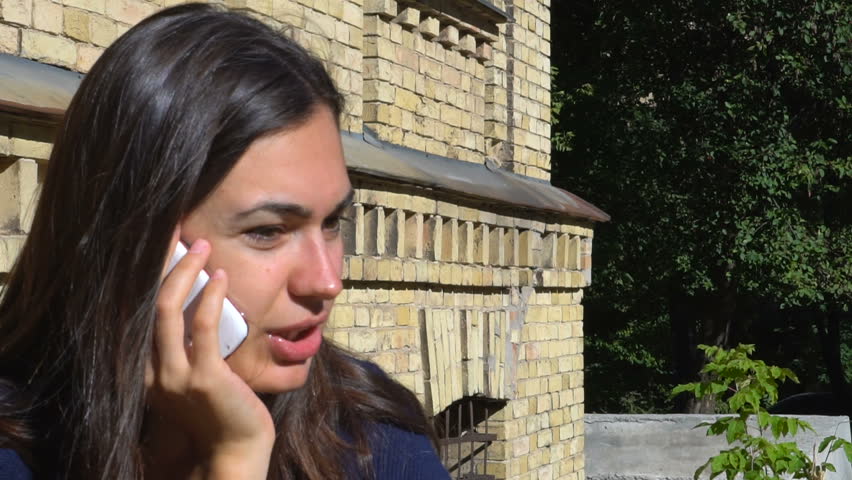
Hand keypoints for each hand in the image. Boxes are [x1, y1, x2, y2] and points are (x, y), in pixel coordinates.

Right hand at [144, 231, 273, 478]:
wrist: (236, 452)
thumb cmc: (224, 412)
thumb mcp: (198, 376)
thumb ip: (192, 347)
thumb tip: (206, 304)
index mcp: (148, 371)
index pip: (140, 315)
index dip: (149, 279)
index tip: (162, 249)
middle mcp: (152, 372)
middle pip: (147, 305)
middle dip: (160, 265)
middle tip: (176, 234)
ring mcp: (175, 376)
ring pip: (168, 310)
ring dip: (185, 273)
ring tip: (202, 247)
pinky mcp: (203, 378)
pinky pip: (201, 327)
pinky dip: (210, 297)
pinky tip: (221, 277)